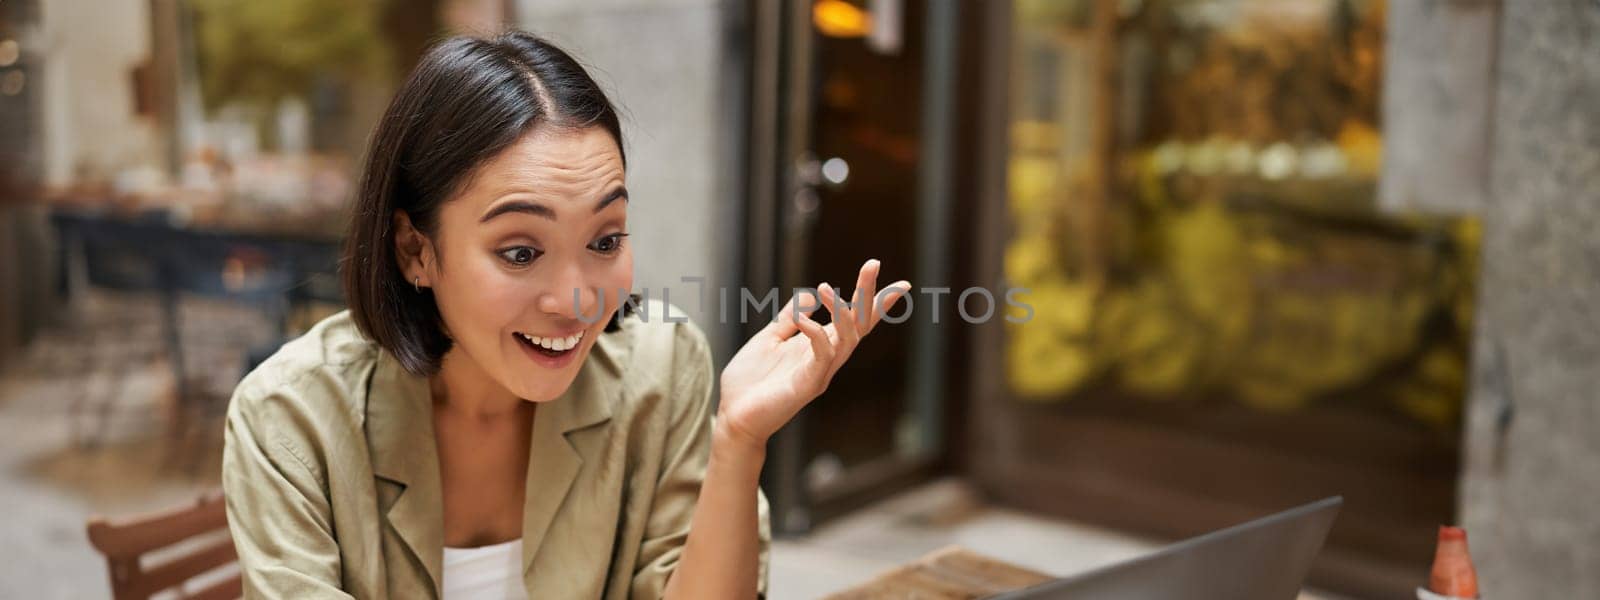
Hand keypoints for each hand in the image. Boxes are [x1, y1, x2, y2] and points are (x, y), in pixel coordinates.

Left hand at [716, 259, 910, 449]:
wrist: (732, 416)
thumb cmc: (750, 382)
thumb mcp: (769, 339)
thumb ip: (788, 319)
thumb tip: (806, 295)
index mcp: (819, 346)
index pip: (855, 321)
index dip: (875, 301)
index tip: (902, 283)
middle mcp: (826, 358)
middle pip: (859, 324)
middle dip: (869, 294)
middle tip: (873, 264)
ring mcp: (820, 372)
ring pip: (847, 338)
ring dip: (841, 310)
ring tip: (825, 287)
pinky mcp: (807, 385)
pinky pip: (822, 355)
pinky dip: (815, 332)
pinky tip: (803, 319)